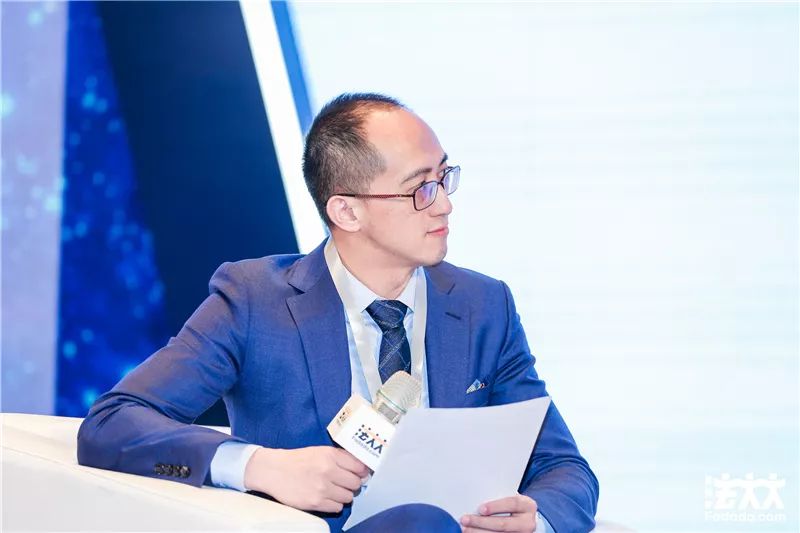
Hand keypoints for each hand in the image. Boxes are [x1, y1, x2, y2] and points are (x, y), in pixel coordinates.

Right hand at [244, 446, 368, 512]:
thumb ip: (340, 457)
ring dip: (343, 495)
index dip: (361, 472)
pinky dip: (334, 504)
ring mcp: (322, 488)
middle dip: (352, 484)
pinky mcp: (315, 503)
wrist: (274, 471)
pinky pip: (337, 507)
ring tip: (333, 490)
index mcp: (330, 455)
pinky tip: (326, 497)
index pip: (359, 467)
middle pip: (355, 483)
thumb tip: (362, 468)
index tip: (359, 474)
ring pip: (348, 497)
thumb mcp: (320, 451)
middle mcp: (328, 470)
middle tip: (344, 483)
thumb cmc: (298, 460)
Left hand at [460, 494, 538, 532]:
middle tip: (465, 519)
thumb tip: (475, 502)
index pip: (512, 504)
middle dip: (481, 522)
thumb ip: (498, 498)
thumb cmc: (512, 506)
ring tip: (465, 529)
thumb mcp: (510, 499)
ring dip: (479, 532)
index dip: (496, 506)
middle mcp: (528, 523)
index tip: (481, 509)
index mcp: (528, 506)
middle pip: (503, 524)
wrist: (524, 520)